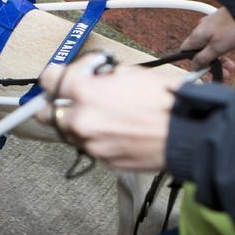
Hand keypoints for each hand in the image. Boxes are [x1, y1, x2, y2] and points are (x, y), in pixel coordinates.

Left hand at [35, 54, 185, 170]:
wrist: (189, 135)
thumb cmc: (165, 100)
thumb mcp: (131, 73)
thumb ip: (102, 76)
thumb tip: (94, 77)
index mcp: (84, 93)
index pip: (47, 80)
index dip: (55, 76)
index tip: (62, 77)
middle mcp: (80, 120)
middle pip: (45, 114)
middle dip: (54, 105)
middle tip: (69, 100)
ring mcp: (90, 144)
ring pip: (69, 132)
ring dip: (78, 123)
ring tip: (103, 115)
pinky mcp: (103, 161)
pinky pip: (90, 147)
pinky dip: (98, 138)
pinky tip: (118, 130)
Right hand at [180, 6, 234, 75]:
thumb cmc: (234, 27)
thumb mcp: (218, 48)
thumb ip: (204, 58)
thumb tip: (194, 66)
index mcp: (196, 35)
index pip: (185, 52)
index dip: (193, 63)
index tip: (204, 71)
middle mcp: (201, 29)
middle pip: (200, 51)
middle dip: (211, 63)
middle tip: (224, 71)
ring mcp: (211, 25)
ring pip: (210, 46)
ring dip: (219, 57)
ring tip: (231, 65)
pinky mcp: (221, 24)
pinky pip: (218, 40)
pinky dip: (223, 48)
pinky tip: (232, 50)